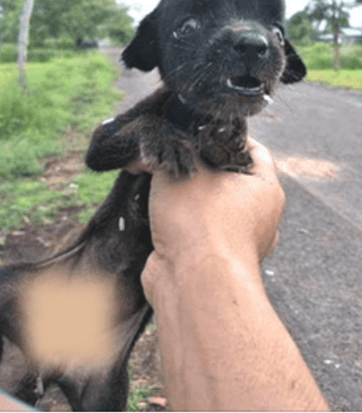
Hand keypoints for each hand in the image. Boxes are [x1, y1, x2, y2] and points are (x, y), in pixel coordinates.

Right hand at [144, 138, 283, 287]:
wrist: (191, 280)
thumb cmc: (199, 220)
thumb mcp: (182, 167)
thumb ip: (170, 151)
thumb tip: (148, 151)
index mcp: (265, 189)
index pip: (251, 149)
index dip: (221, 136)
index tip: (193, 132)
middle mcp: (257, 217)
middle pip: (225, 180)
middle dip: (194, 170)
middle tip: (167, 160)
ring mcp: (233, 242)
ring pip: (205, 208)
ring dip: (180, 199)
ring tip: (153, 188)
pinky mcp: (208, 262)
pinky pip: (191, 233)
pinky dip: (174, 225)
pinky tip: (151, 216)